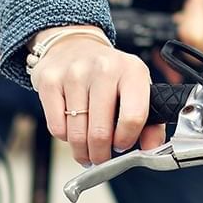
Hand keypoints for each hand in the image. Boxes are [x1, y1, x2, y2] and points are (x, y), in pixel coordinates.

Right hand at [29, 29, 165, 164]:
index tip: (121, 145)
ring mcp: (75, 73)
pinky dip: (65, 137)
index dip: (126, 140)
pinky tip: (72, 128)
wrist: (74, 45)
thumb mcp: (136, 88)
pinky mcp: (50, 81)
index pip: (134, 117)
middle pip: (100, 132)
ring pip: (76, 134)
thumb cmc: (109, 73)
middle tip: (101, 158)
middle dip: (101, 155)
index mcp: (132, 71)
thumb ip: (150, 122)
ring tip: (86, 149)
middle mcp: (104, 68)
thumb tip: (151, 148)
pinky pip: (57, 128)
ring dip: (82, 151)